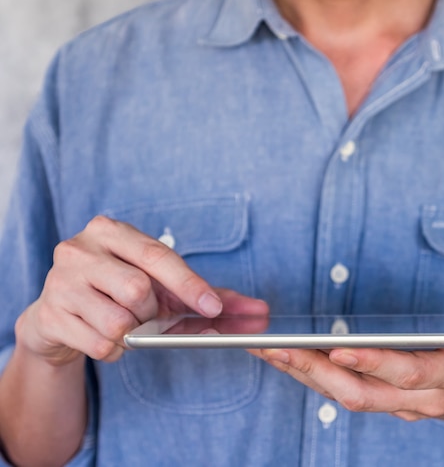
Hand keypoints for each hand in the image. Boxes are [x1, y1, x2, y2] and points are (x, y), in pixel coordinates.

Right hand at [15, 216, 267, 365]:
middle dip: (152, 312)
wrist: (60, 317)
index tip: (214, 307)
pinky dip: (114, 350)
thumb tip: (257, 312)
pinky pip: (100, 345)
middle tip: (148, 314)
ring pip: (118, 322)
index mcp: (111, 231)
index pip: (158, 255)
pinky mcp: (49, 316)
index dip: (189, 283)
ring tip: (125, 324)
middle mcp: (80, 249)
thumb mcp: (159, 285)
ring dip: (133, 333)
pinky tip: (105, 337)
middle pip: (137, 289)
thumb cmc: (119, 293)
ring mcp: (60, 282)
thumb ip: (204, 295)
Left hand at [254, 295, 443, 426]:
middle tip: (276, 347)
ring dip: (306, 375)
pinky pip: (348, 394)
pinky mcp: (394, 402)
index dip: (375, 363)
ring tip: (268, 349)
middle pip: (362, 393)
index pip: (410, 374)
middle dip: (316, 372)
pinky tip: (292, 357)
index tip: (339, 349)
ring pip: (347, 397)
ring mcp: (406, 405)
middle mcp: (425, 398)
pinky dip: (316, 377)